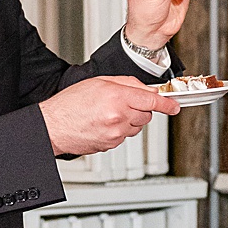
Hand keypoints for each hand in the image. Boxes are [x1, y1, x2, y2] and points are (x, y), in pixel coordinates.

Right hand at [38, 75, 176, 156]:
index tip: (173, 106)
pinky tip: (103, 124)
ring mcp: (116, 133)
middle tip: (123, 103)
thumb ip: (126, 83)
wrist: (53, 126)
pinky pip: (125, 136)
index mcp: (117, 97)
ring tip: (108, 114)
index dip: (166, 103)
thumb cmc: (69, 104)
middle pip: (146, 114)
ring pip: (137, 127)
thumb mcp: (97, 82)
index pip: (151, 100)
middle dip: (140, 108)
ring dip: (130, 120)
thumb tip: (144, 88)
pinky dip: (119, 130)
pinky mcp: (111, 144)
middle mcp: (119, 116)